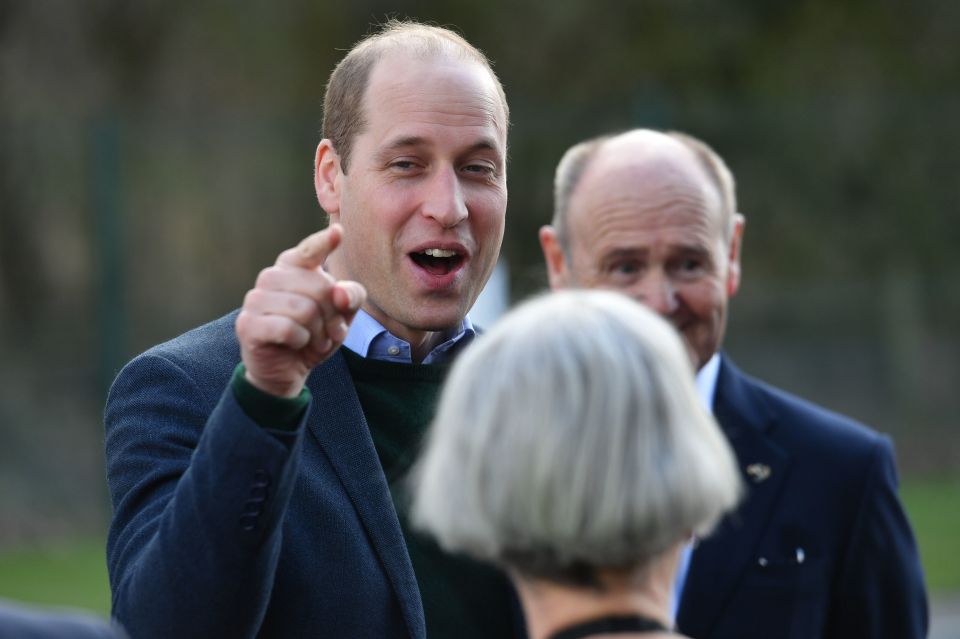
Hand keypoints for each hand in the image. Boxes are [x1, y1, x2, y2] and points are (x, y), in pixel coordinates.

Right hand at [236, 224, 365, 397]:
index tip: (338, 233)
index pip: (309, 250)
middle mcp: (272, 277)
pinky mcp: (248, 324)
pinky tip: (296, 344)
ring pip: (305, 310)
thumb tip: (340, 292)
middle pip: (320, 288)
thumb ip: (351, 297)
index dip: (323, 242)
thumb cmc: (314, 334)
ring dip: (318, 333)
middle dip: (333, 316)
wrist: (287, 370)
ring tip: (314, 340)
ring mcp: (256, 299)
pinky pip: (288, 329)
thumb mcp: (341, 316)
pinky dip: (301, 341)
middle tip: (329, 332)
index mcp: (293, 267)